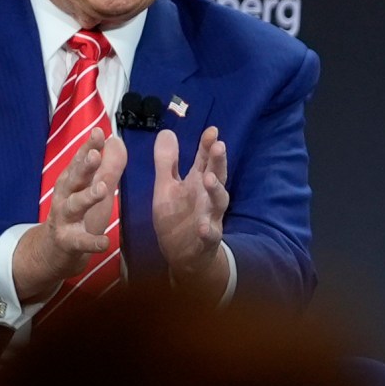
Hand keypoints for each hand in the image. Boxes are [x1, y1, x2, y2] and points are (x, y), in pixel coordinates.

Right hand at [13, 128, 126, 300]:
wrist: (53, 251)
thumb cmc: (78, 215)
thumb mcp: (94, 188)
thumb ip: (108, 167)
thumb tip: (116, 140)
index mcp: (73, 181)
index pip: (81, 160)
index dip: (89, 146)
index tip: (99, 131)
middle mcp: (66, 196)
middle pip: (74, 178)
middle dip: (84, 166)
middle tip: (95, 155)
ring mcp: (65, 219)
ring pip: (74, 206)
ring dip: (87, 197)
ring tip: (102, 189)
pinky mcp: (68, 242)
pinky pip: (80, 242)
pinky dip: (92, 242)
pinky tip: (104, 242)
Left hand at [152, 124, 230, 297]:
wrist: (183, 254)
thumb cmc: (177, 216)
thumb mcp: (166, 186)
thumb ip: (167, 161)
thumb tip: (166, 131)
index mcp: (197, 182)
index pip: (205, 160)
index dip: (208, 145)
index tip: (211, 130)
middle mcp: (208, 197)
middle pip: (217, 175)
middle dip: (218, 161)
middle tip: (218, 146)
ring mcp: (210, 217)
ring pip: (218, 202)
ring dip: (216, 190)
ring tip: (209, 178)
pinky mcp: (206, 239)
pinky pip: (210, 235)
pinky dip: (208, 230)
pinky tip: (203, 226)